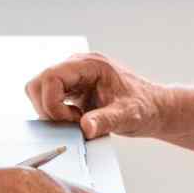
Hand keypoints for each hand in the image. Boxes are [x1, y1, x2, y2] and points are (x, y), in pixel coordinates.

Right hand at [24, 52, 174, 139]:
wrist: (154, 108)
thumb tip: (85, 128)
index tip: (72, 120)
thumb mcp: (128, 116)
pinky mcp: (72, 88)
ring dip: (51, 111)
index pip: (51, 76)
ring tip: (76, 121)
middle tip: (72, 122)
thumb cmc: (144, 107)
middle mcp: (78, 66)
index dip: (52, 102)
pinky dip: (56, 113)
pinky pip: (49, 97)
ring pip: (40, 89)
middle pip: (39, 82)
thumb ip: (106, 120)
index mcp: (90, 65)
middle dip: (48, 108)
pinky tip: (76, 120)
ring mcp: (73, 76)